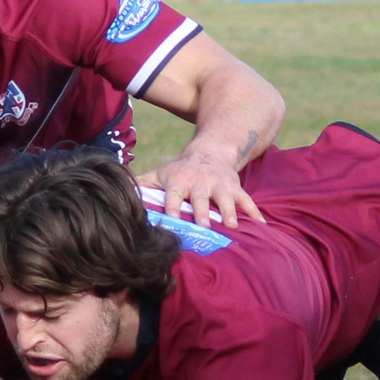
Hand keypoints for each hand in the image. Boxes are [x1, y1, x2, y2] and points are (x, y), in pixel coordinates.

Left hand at [136, 149, 263, 229]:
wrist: (211, 151)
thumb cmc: (181, 169)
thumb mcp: (161, 173)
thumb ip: (142, 184)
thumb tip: (117, 190)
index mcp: (180, 182)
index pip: (173, 196)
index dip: (172, 208)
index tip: (170, 221)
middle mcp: (200, 184)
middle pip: (201, 200)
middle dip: (203, 213)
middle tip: (205, 228)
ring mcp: (220, 185)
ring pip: (226, 200)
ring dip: (230, 213)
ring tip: (233, 227)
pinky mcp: (235, 188)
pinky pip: (247, 201)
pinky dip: (254, 213)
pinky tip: (261, 227)